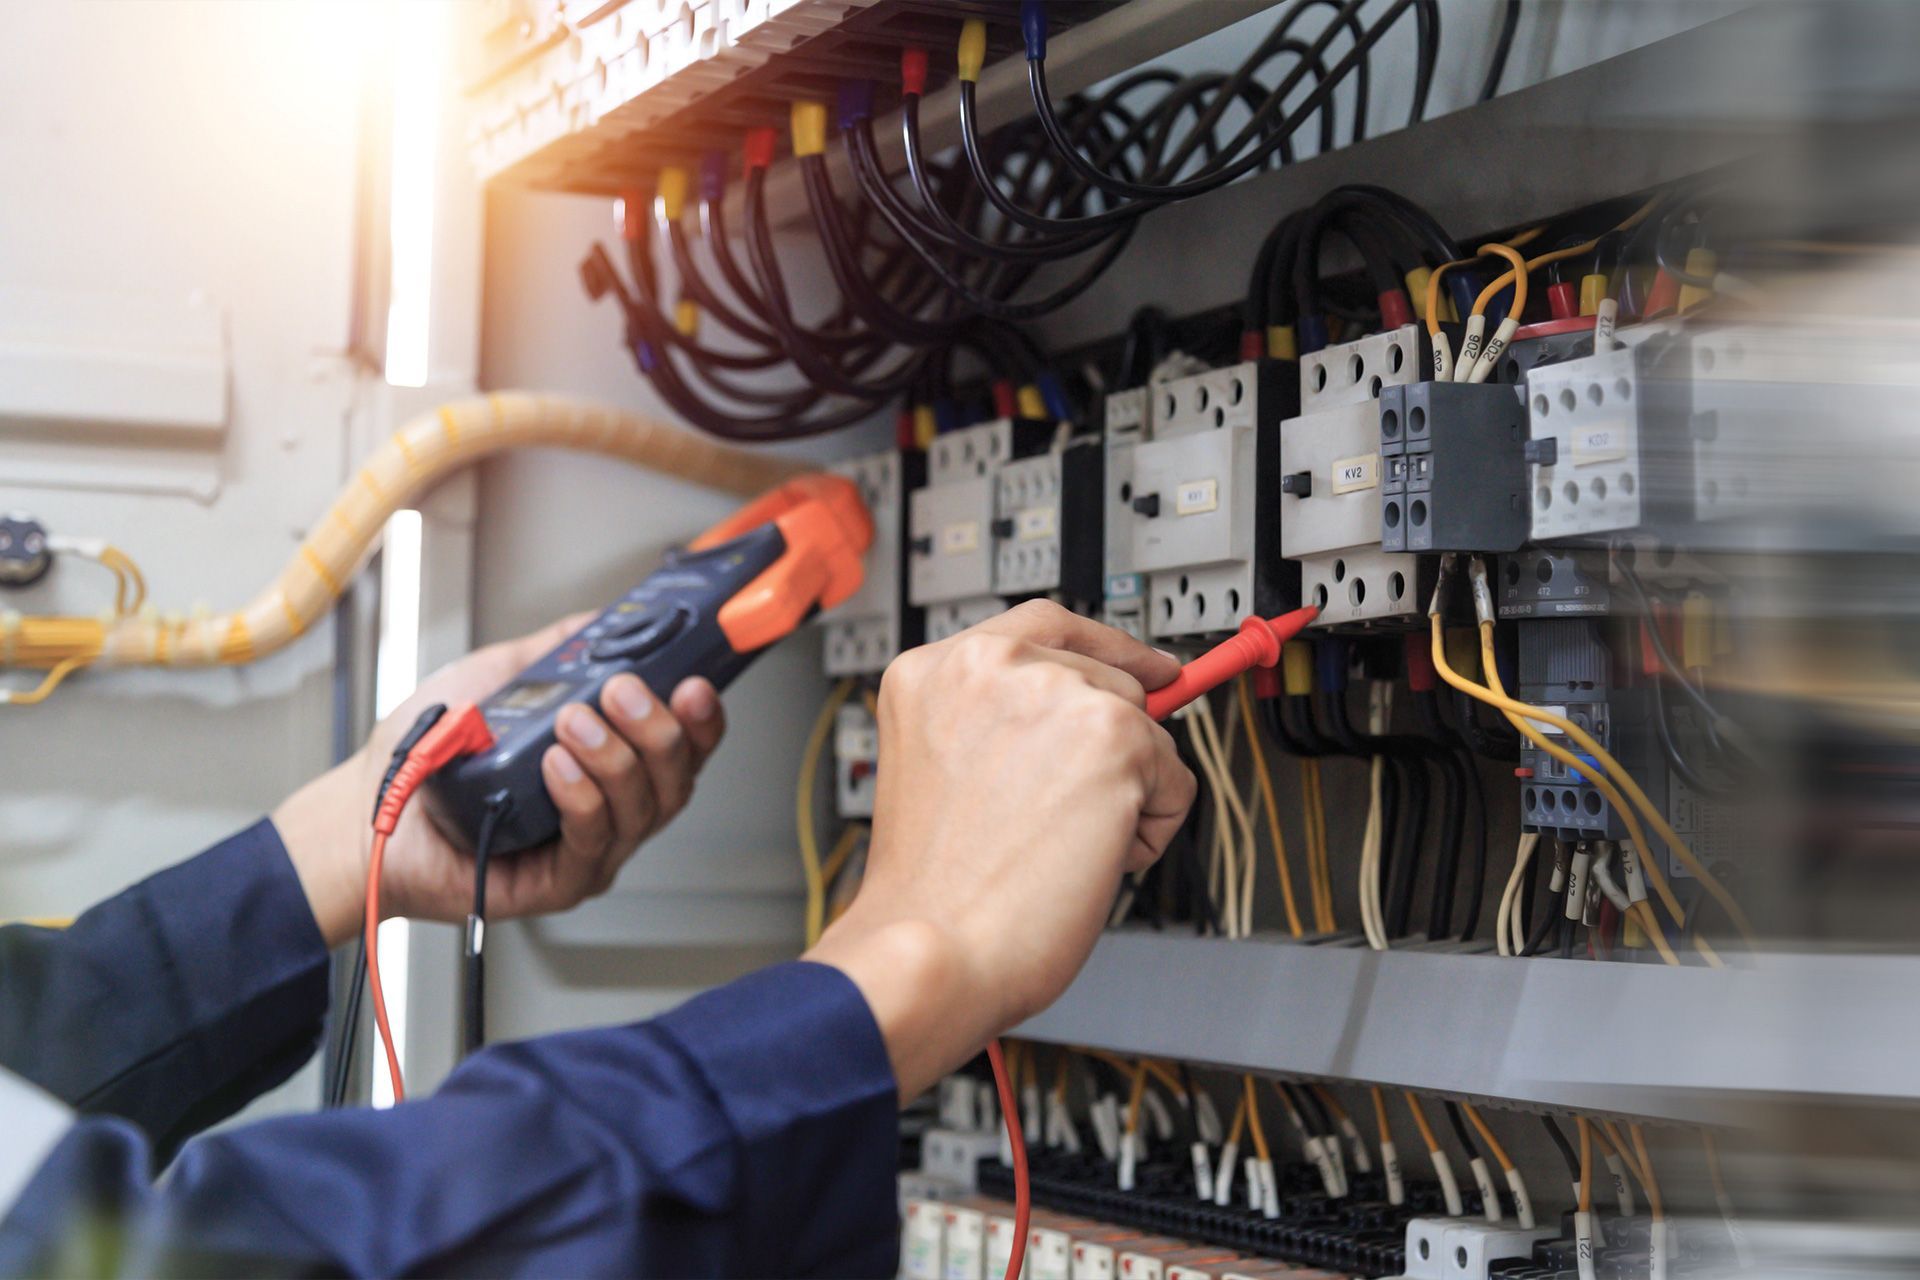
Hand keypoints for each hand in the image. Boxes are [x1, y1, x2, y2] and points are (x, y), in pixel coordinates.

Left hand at [277, 616, 726, 946]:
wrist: (367, 805)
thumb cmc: (426, 752)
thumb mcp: (500, 678)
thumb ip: (557, 650)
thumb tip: (605, 618)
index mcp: (612, 764)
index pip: (684, 746)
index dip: (701, 718)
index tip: (695, 683)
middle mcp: (612, 809)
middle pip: (676, 779)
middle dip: (661, 731)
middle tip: (625, 692)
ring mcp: (590, 849)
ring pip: (643, 810)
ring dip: (617, 759)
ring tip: (575, 722)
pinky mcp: (559, 883)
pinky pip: (593, 843)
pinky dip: (582, 799)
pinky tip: (558, 767)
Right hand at [805, 601, 1193, 1097]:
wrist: (931, 946)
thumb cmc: (931, 893)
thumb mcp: (942, 771)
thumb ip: (1002, 726)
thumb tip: (1096, 715)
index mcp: (932, 672)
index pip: (1042, 627)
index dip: (1104, 649)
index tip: (1145, 665)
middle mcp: (989, 665)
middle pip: (1106, 680)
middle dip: (1110, 749)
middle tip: (1069, 818)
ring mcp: (1053, 692)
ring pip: (1144, 731)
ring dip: (1125, 796)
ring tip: (1055, 847)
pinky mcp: (1111, 734)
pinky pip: (1175, 780)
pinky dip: (1149, 830)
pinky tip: (1086, 859)